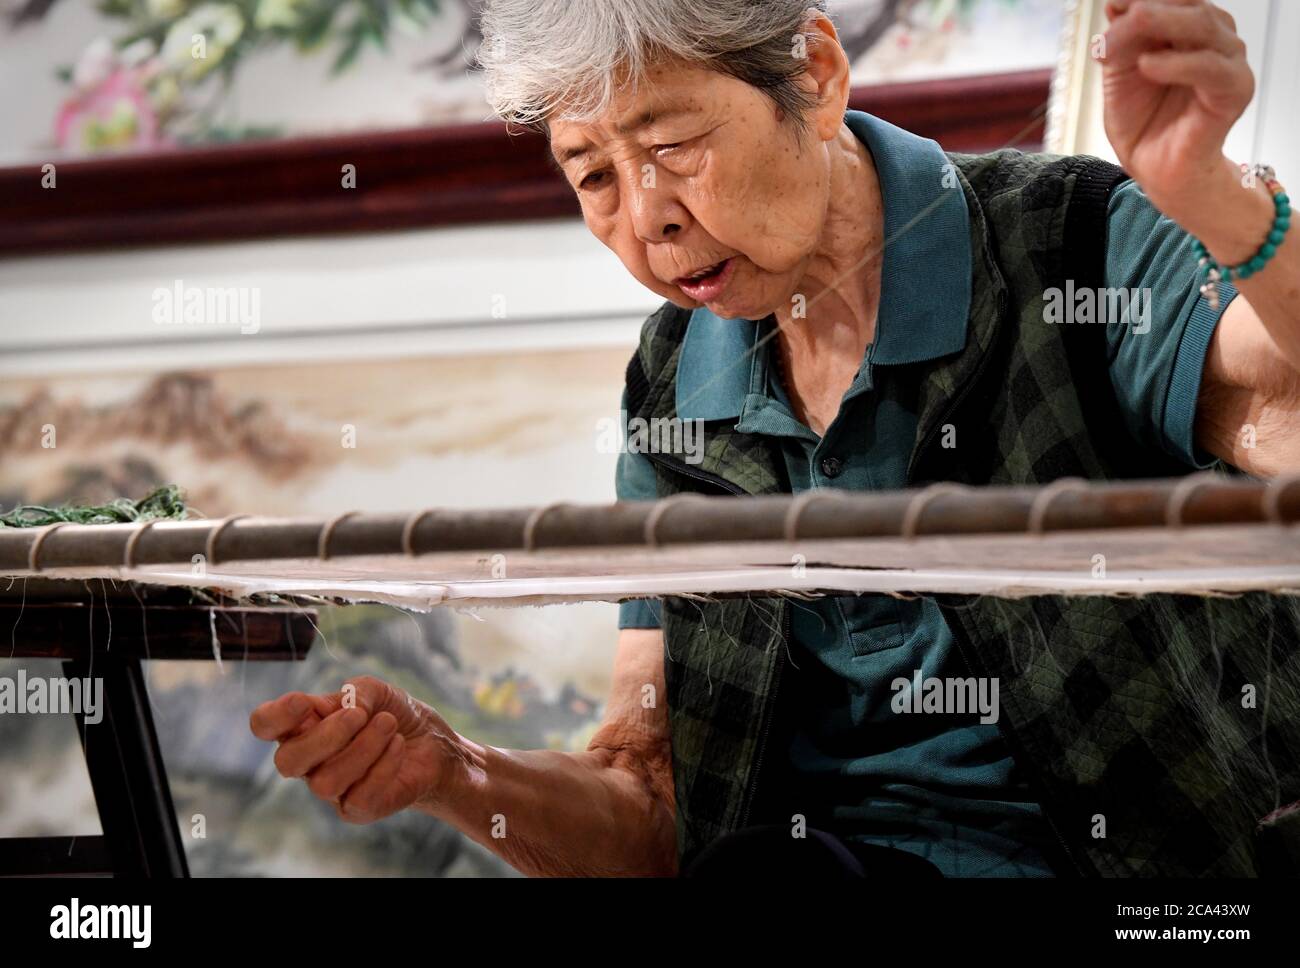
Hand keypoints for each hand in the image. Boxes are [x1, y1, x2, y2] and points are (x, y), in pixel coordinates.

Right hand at [249, 676, 464, 822]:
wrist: (431, 743)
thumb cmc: (392, 714)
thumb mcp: (376, 690)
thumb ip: (356, 692)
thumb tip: (349, 708)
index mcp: (303, 726)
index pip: (265, 725)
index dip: (275, 716)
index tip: (302, 702)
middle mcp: (309, 761)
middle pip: (287, 762)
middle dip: (325, 737)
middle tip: (359, 715)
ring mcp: (331, 789)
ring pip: (325, 782)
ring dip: (362, 748)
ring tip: (389, 724)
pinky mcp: (357, 809)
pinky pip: (360, 796)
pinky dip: (383, 765)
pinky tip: (397, 745)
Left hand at [1100, 0, 1254, 221]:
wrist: (1156, 170)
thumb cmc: (1142, 122)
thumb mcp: (1119, 76)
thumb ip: (1120, 41)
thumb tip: (1115, 4)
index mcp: (1189, 28)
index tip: (1112, 6)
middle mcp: (1215, 37)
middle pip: (1187, 4)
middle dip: (1145, 10)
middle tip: (1112, 25)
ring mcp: (1229, 61)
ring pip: (1202, 24)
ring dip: (1157, 26)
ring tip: (1118, 45)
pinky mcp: (1235, 89)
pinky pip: (1210, 66)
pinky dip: (1176, 62)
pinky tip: (1146, 66)